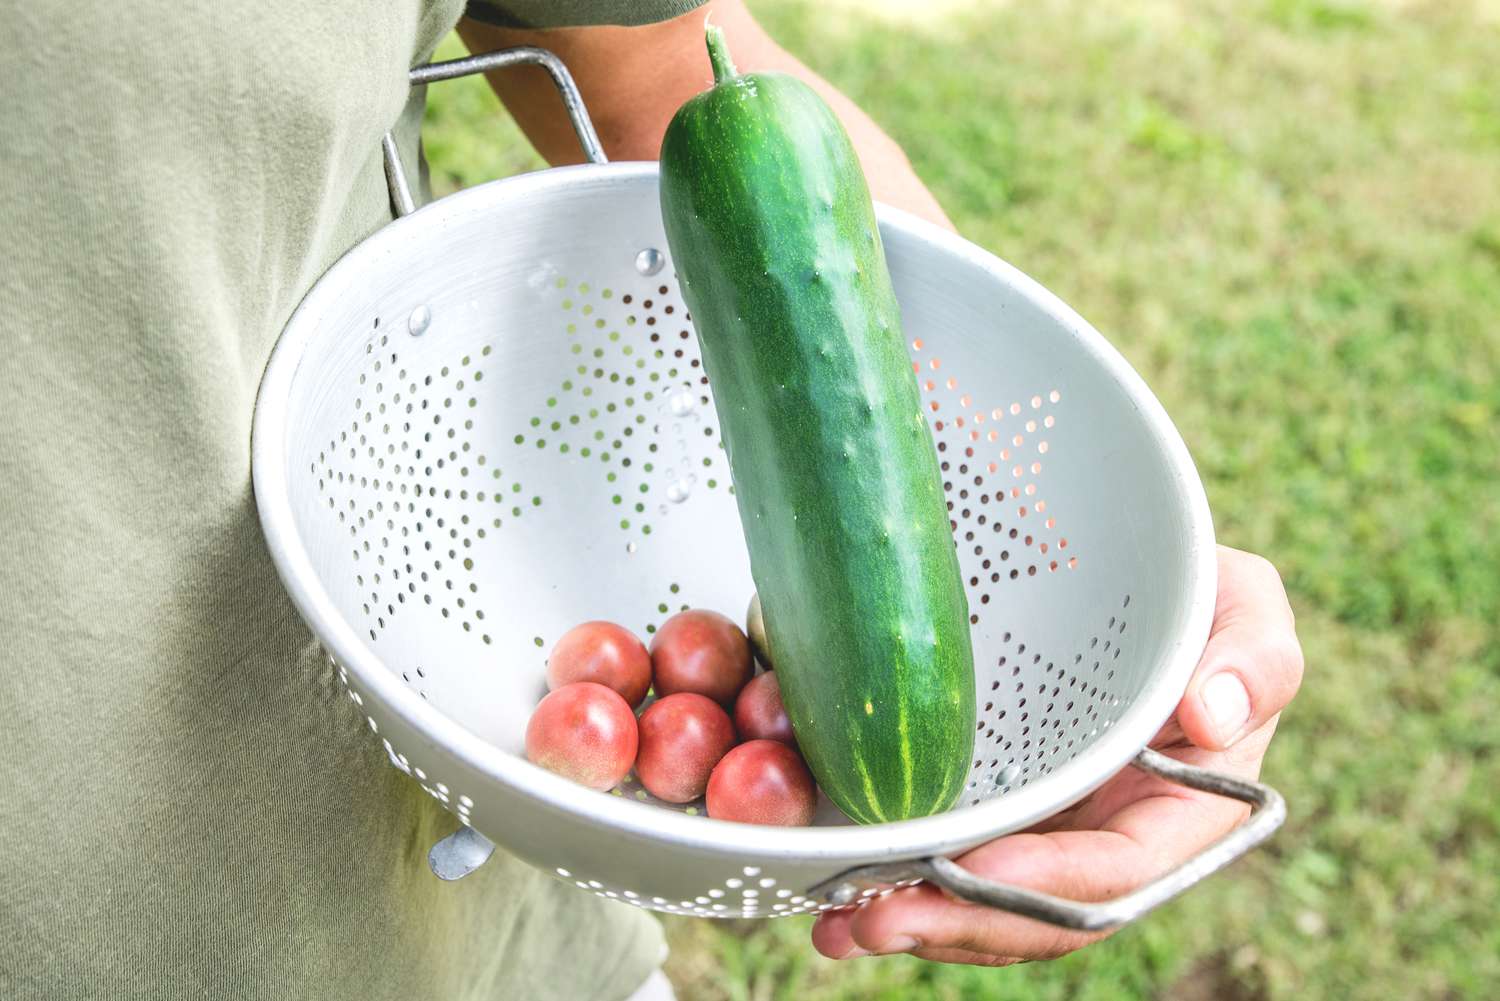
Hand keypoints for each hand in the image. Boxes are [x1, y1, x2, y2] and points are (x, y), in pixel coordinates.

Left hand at [811, 545, 1303, 964]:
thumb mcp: (1243, 603)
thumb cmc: (1192, 588)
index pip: (1122, 872)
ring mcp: (1044, 828)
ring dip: (913, 921)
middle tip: (873, 919)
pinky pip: (945, 863)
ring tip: (834, 925)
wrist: (1116, 566)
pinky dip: (893, 885)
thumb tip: (1215, 718)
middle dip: (961, 924)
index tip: (983, 868)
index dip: (1055, 880)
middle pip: (1040, 912)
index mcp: (1181, 812)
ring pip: (984, 904)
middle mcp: (1107, 836)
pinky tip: (827, 901)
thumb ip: (1254, 655)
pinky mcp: (988, 808)